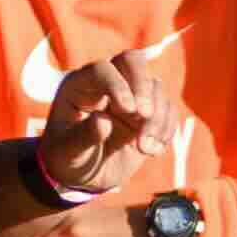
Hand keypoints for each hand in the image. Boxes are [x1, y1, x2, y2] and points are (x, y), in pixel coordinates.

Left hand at [36, 50, 171, 191]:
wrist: (83, 174)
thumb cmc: (66, 158)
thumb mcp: (67, 153)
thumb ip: (83, 136)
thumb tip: (103, 121)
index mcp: (80, 86)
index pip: (103, 69)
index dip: (118, 84)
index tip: (129, 110)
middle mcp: (108, 84)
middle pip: (133, 62)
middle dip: (144, 88)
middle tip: (146, 116)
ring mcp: (131, 96)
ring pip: (156, 88)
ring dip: (157, 118)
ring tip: (144, 149)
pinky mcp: (149, 113)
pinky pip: (169, 111)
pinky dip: (166, 130)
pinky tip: (152, 151)